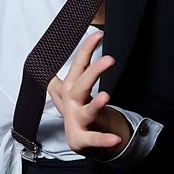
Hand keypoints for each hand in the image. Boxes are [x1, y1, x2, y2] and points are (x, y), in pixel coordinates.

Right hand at [46, 32, 129, 157]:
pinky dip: (103, 139)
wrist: (77, 137)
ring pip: (86, 111)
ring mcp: (75, 120)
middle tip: (109, 59)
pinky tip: (115, 139)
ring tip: (105, 96)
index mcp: (70, 87)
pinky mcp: (80, 139)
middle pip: (81, 84)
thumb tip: (58, 48)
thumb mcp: (69, 87)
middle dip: (93, 71)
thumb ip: (72, 66)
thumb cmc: (76, 108)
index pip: (78, 64)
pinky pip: (92, 139)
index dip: (86, 49)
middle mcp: (71, 102)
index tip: (99, 34)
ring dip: (95, 104)